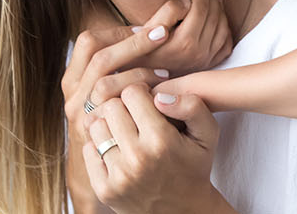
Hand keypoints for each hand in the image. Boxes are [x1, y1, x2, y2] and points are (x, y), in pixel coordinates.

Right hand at [63, 0, 187, 143]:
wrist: (114, 173)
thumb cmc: (121, 120)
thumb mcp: (114, 89)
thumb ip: (124, 62)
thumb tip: (154, 21)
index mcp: (74, 78)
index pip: (88, 42)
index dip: (120, 32)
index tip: (152, 28)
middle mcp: (72, 96)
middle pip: (99, 59)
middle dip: (134, 44)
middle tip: (164, 33)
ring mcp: (80, 118)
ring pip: (105, 85)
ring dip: (139, 73)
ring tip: (166, 73)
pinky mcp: (94, 139)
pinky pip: (115, 113)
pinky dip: (140, 101)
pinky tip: (161, 98)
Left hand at [82, 84, 228, 213]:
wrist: (183, 211)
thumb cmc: (194, 166)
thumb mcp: (208, 135)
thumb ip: (193, 106)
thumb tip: (160, 95)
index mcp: (162, 140)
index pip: (132, 93)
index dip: (140, 93)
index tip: (147, 103)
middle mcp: (137, 158)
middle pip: (111, 107)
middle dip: (123, 107)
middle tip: (135, 117)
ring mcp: (118, 175)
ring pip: (95, 126)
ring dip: (109, 125)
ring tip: (125, 133)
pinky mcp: (103, 189)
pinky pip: (87, 150)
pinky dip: (99, 146)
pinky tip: (117, 150)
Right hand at [145, 0, 234, 75]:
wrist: (141, 74)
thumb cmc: (141, 47)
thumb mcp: (148, 27)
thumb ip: (168, 11)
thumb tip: (189, 2)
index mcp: (185, 42)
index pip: (201, 7)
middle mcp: (200, 53)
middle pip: (215, 14)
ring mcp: (208, 60)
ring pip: (224, 26)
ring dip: (219, 7)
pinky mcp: (210, 64)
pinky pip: (226, 41)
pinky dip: (224, 25)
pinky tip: (216, 15)